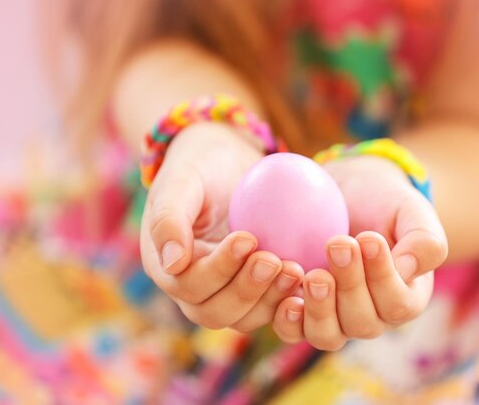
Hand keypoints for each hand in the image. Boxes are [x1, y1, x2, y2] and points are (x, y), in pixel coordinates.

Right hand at [140, 125, 303, 330]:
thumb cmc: (199, 165)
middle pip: (216, 312)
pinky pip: (271, 306)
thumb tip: (174, 263)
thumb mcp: (180, 181)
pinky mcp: (256, 290)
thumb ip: (169, 218)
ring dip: (271, 300)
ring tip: (296, 270)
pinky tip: (311, 277)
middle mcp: (194, 290)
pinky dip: (288, 298)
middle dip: (246, 291)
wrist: (226, 162)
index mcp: (167, 268)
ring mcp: (225, 293)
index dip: (219, 268)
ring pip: (245, 317)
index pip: (189, 284)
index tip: (248, 238)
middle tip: (275, 260)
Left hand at [272, 155, 447, 349]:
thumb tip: (406, 271)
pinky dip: (288, 318)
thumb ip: (424, 241)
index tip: (369, 238)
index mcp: (405, 298)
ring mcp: (334, 319)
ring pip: (327, 336)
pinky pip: (293, 330)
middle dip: (349, 284)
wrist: (348, 195)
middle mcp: (371, 317)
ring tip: (313, 275)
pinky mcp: (302, 311)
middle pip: (362, 323)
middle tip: (337, 243)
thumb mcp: (412, 212)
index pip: (398, 304)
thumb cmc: (385, 204)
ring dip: (319, 309)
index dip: (383, 277)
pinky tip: (288, 294)